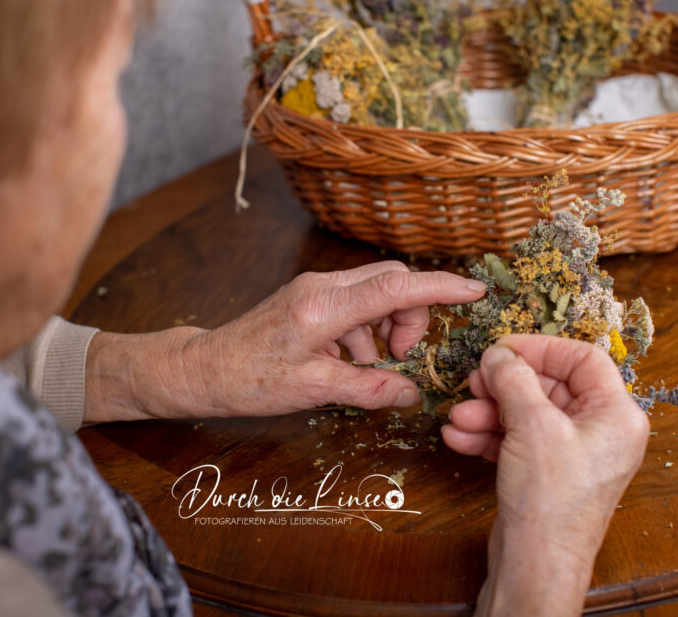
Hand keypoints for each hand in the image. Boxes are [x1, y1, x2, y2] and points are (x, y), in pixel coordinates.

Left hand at [83, 261, 485, 421]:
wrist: (202, 368)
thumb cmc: (249, 380)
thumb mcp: (314, 390)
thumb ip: (368, 388)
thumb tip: (412, 395)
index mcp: (325, 306)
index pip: (395, 287)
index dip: (440, 288)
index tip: (475, 290)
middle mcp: (323, 286)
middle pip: (392, 281)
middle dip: (410, 316)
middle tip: (401, 358)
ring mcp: (315, 288)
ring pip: (376, 293)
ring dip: (386, 328)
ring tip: (369, 367)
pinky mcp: (310, 297)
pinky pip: (356, 303)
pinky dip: (366, 331)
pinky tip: (348, 362)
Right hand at [442, 335, 649, 615]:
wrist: (536, 566)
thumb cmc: (551, 501)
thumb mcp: (532, 425)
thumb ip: (514, 379)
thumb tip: (499, 354)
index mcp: (617, 415)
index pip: (583, 359)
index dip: (541, 348)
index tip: (503, 349)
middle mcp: (600, 432)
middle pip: (550, 386)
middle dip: (505, 385)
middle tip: (474, 382)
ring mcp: (573, 455)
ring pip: (528, 414)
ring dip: (489, 411)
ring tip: (459, 417)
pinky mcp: (547, 475)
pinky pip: (518, 440)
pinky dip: (489, 435)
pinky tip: (459, 437)